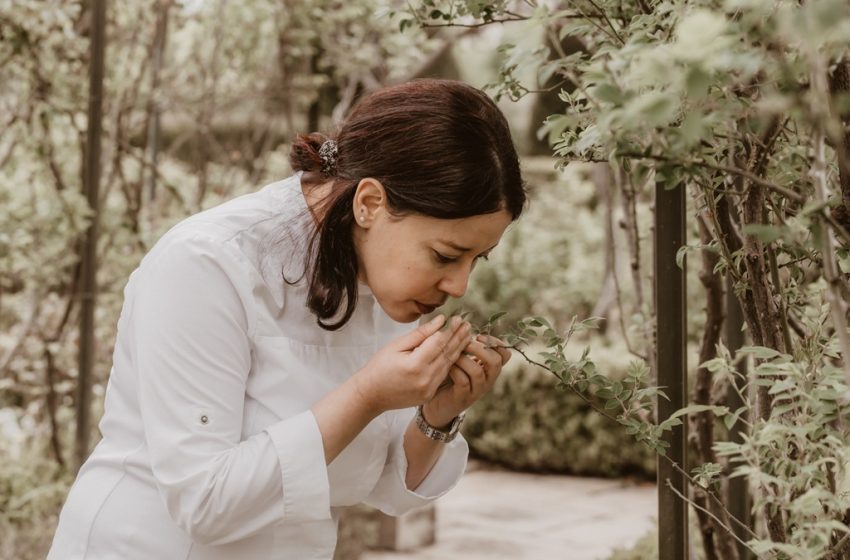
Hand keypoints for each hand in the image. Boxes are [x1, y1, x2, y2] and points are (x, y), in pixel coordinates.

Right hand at [352, 315, 472, 414]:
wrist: (371, 395)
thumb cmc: (379, 366)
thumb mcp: (396, 346)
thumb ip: (420, 334)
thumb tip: (440, 320)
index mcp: (415, 365)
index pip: (438, 342)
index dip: (450, 329)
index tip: (458, 318)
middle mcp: (425, 378)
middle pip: (447, 353)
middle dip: (458, 337)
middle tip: (468, 324)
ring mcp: (428, 389)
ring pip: (448, 364)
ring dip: (459, 349)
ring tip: (467, 335)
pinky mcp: (429, 394)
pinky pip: (444, 375)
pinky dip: (451, 362)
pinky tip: (458, 351)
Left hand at [422, 333, 511, 427]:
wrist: (437, 404)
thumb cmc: (449, 376)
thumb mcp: (461, 359)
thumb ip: (467, 346)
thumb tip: (465, 323)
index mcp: (489, 368)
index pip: (505, 354)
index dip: (495, 342)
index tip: (479, 336)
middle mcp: (487, 379)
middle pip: (495, 362)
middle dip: (479, 349)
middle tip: (465, 343)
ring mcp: (476, 390)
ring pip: (478, 372)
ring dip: (464, 359)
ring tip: (453, 355)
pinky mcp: (463, 398)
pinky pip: (463, 382)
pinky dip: (455, 371)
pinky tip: (448, 366)